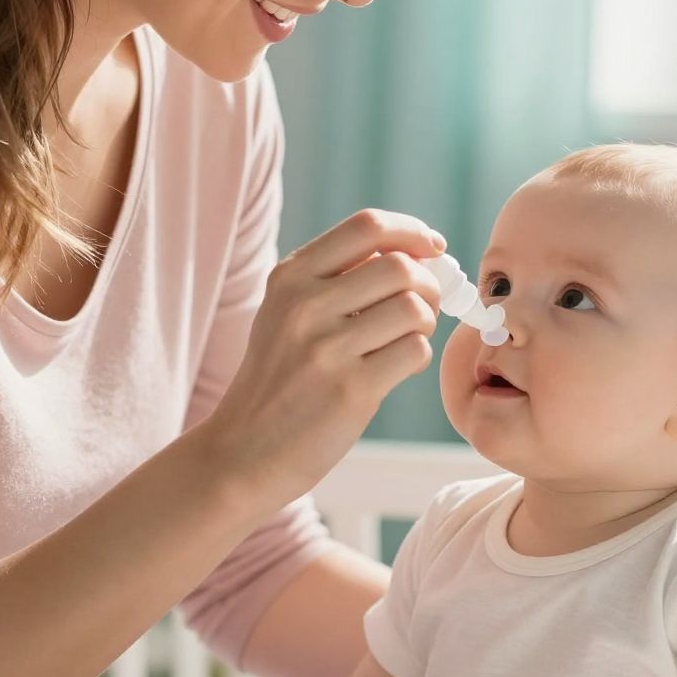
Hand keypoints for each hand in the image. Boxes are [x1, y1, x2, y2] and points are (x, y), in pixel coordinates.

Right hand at [209, 211, 443, 510]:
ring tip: (406, 338)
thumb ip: (336, 280)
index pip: (367, 226)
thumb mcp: (286, 314)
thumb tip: (414, 253)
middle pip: (400, 267)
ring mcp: (326, 348)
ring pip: (413, 309)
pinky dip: (416, 357)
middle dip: (428, 284)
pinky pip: (414, 352)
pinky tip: (394, 368)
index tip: (432, 247)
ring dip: (425, 323)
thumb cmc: (279, 379)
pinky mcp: (350, 389)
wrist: (244, 450)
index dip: (411, 231)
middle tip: (424, 306)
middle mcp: (305, 305)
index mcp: (290, 277)